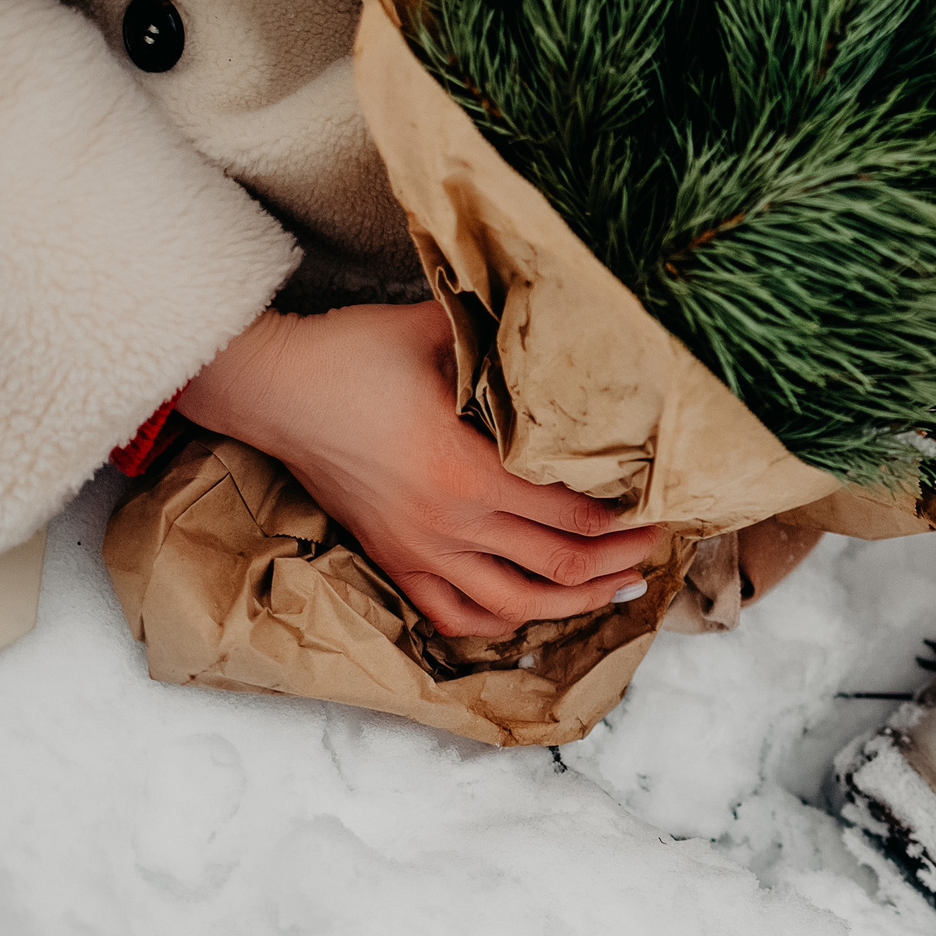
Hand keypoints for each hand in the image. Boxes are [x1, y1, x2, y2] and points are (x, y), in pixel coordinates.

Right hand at [178, 300, 660, 636]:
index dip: (627, 518)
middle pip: (559, 561)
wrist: (273, 388)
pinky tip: (534, 612)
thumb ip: (502, 336)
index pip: (573, 513)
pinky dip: (501, 622)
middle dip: (619, 559)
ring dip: (576, 602)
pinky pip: (454, 615)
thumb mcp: (437, 330)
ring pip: (516, 603)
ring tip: (618, 588)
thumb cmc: (355, 351)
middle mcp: (451, 523)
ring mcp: (420, 550)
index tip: (662, 506)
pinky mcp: (393, 560)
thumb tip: (566, 312)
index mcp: (471, 470)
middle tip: (658, 546)